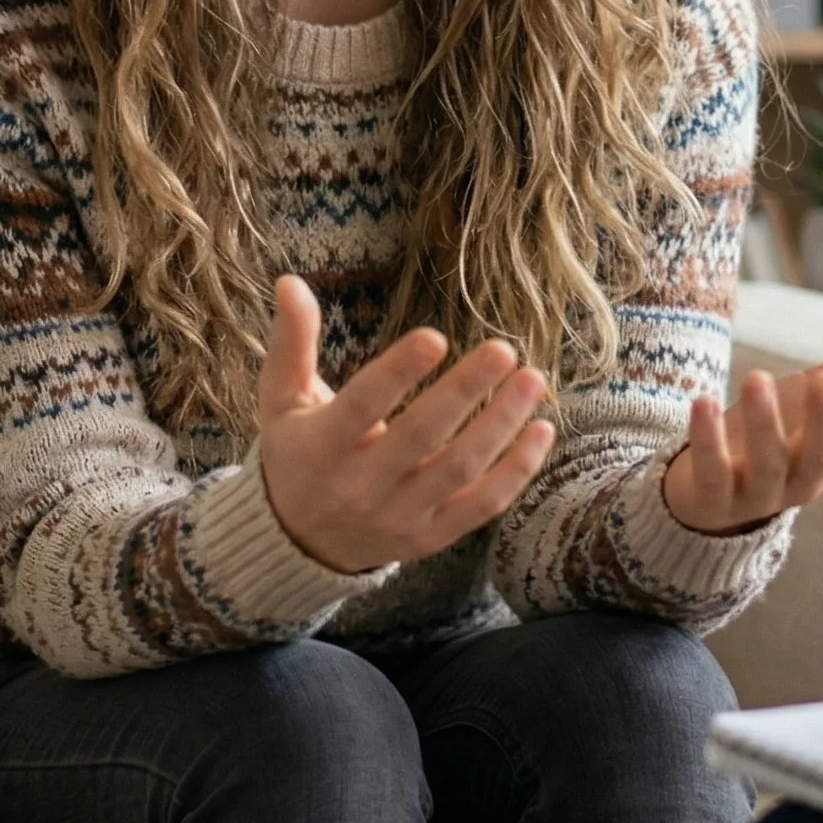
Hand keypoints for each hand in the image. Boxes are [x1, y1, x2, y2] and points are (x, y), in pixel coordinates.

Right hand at [258, 274, 555, 575]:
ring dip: (501, 426)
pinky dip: (516, 471)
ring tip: (532, 380)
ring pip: (459, 472)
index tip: (436, 336)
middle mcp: (361, 487)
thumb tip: (290, 281)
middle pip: (421, 438)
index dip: (398, 372)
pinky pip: (482, 506)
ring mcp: (399, 517)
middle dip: (464, 392)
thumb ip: (291, 342)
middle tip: (502, 349)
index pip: (362, 406)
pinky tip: (541, 430)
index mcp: (321, 447)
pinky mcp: (431, 538)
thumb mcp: (281, 399)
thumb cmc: (296, 453)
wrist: (299, 542)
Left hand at [662, 311, 822, 535]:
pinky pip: (712, 472)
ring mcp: (760, 492)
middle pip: (822, 456)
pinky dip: (707, 440)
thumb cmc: (783, 431)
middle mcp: (804, 477)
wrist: (716, 490)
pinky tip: (703, 401)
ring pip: (768, 465)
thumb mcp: (822, 394)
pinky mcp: (714, 496)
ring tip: (757, 377)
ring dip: (765, 424)